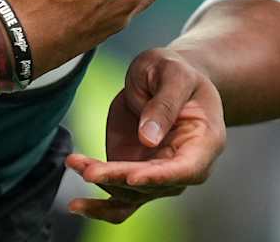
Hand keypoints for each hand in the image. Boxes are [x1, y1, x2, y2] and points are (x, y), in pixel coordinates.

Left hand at [66, 48, 226, 223]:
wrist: (165, 79)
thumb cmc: (176, 72)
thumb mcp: (174, 74)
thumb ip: (165, 103)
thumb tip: (148, 139)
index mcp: (204, 142)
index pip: (186, 168)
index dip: (160, 177)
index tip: (133, 177)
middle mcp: (183, 167)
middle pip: (152, 184)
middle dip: (119, 178)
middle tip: (90, 171)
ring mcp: (157, 174)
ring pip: (130, 193)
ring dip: (101, 182)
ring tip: (75, 162)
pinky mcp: (133, 174)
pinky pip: (118, 200)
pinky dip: (97, 206)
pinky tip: (76, 205)